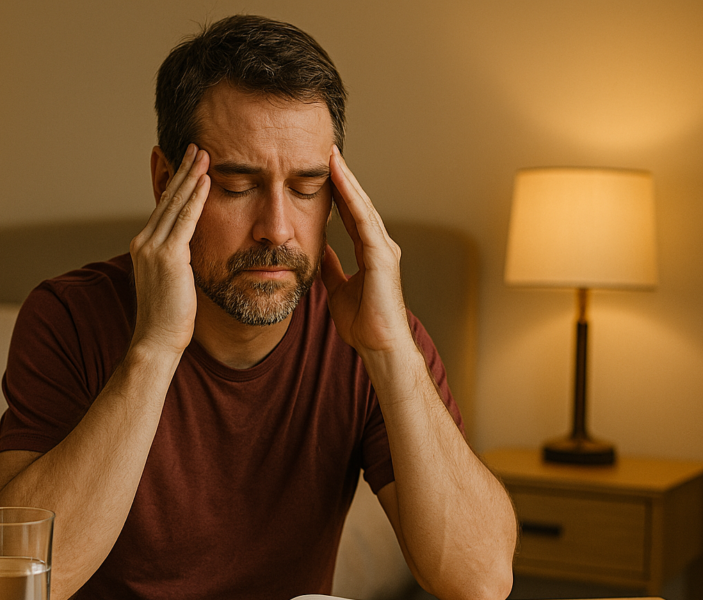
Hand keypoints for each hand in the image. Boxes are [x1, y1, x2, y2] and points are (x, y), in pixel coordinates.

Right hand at [129, 145, 210, 357]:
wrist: (156, 341)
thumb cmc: (169, 318)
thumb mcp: (171, 281)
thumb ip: (177, 260)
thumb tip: (190, 251)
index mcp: (143, 245)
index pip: (163, 208)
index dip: (177, 184)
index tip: (189, 164)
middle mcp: (144, 241)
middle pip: (167, 198)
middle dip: (183, 171)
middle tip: (196, 146)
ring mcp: (153, 248)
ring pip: (176, 204)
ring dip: (191, 176)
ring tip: (204, 153)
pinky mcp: (168, 257)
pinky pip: (186, 220)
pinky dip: (196, 198)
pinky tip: (207, 180)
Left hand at [320, 146, 410, 356]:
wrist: (379, 347)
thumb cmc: (364, 324)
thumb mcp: (338, 289)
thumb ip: (331, 267)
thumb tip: (319, 250)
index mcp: (369, 253)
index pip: (351, 214)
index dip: (337, 192)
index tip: (323, 170)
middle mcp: (380, 245)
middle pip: (358, 204)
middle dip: (343, 177)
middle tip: (328, 150)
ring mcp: (384, 248)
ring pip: (362, 206)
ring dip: (347, 179)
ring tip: (332, 155)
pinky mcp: (382, 256)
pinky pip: (364, 220)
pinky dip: (352, 198)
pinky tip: (340, 179)